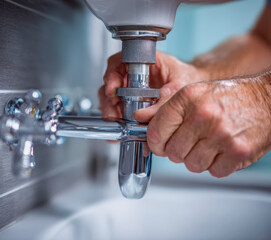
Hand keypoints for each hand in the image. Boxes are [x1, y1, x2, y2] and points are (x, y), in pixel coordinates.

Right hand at [99, 51, 207, 118]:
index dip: (111, 75)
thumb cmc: (188, 79)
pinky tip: (121, 125)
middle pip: (111, 82)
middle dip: (109, 98)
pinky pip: (118, 109)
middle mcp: (134, 73)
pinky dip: (117, 118)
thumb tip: (143, 115)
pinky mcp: (131, 102)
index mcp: (144, 61)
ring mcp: (130, 88)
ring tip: (118, 120)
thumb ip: (163, 101)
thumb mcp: (178, 87)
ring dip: (111, 110)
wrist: (195, 91)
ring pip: (111, 97)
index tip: (112, 89)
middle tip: (114, 109)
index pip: (119, 62)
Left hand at [137, 78, 270, 177]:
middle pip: (172, 152)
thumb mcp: (193, 95)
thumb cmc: (228, 98)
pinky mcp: (238, 152)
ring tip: (208, 144)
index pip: (155, 131)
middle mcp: (203, 116)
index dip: (155, 142)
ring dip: (197, 159)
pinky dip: (216, 165)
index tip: (159, 144)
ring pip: (191, 165)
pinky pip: (213, 172)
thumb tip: (140, 118)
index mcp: (188, 98)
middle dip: (178, 150)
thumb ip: (164, 109)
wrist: (267, 100)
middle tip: (190, 141)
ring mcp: (222, 135)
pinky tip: (222, 149)